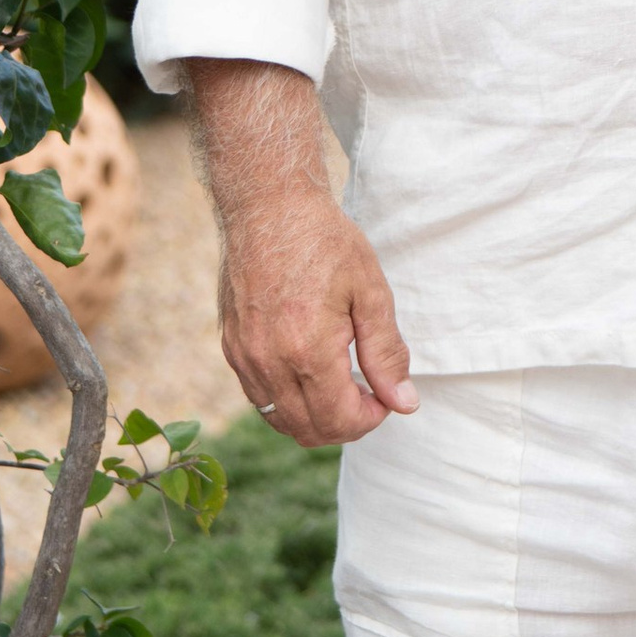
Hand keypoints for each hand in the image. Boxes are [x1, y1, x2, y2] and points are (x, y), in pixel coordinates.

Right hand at [189, 56, 416, 448]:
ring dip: (315, 418)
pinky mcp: (231, 348)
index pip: (338, 421)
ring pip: (279, 420)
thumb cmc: (324, 241)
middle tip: (369, 395)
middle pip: (307, 430)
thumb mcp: (370, 291)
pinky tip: (311, 375)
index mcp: (306, 351)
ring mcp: (244, 358)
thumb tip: (404, 401)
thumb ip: (386, 352)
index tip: (387, 397)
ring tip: (343, 386)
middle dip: (345, 424)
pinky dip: (288, 402)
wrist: (269, 206)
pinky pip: (260, 398)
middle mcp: (268, 363)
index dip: (370, 419)